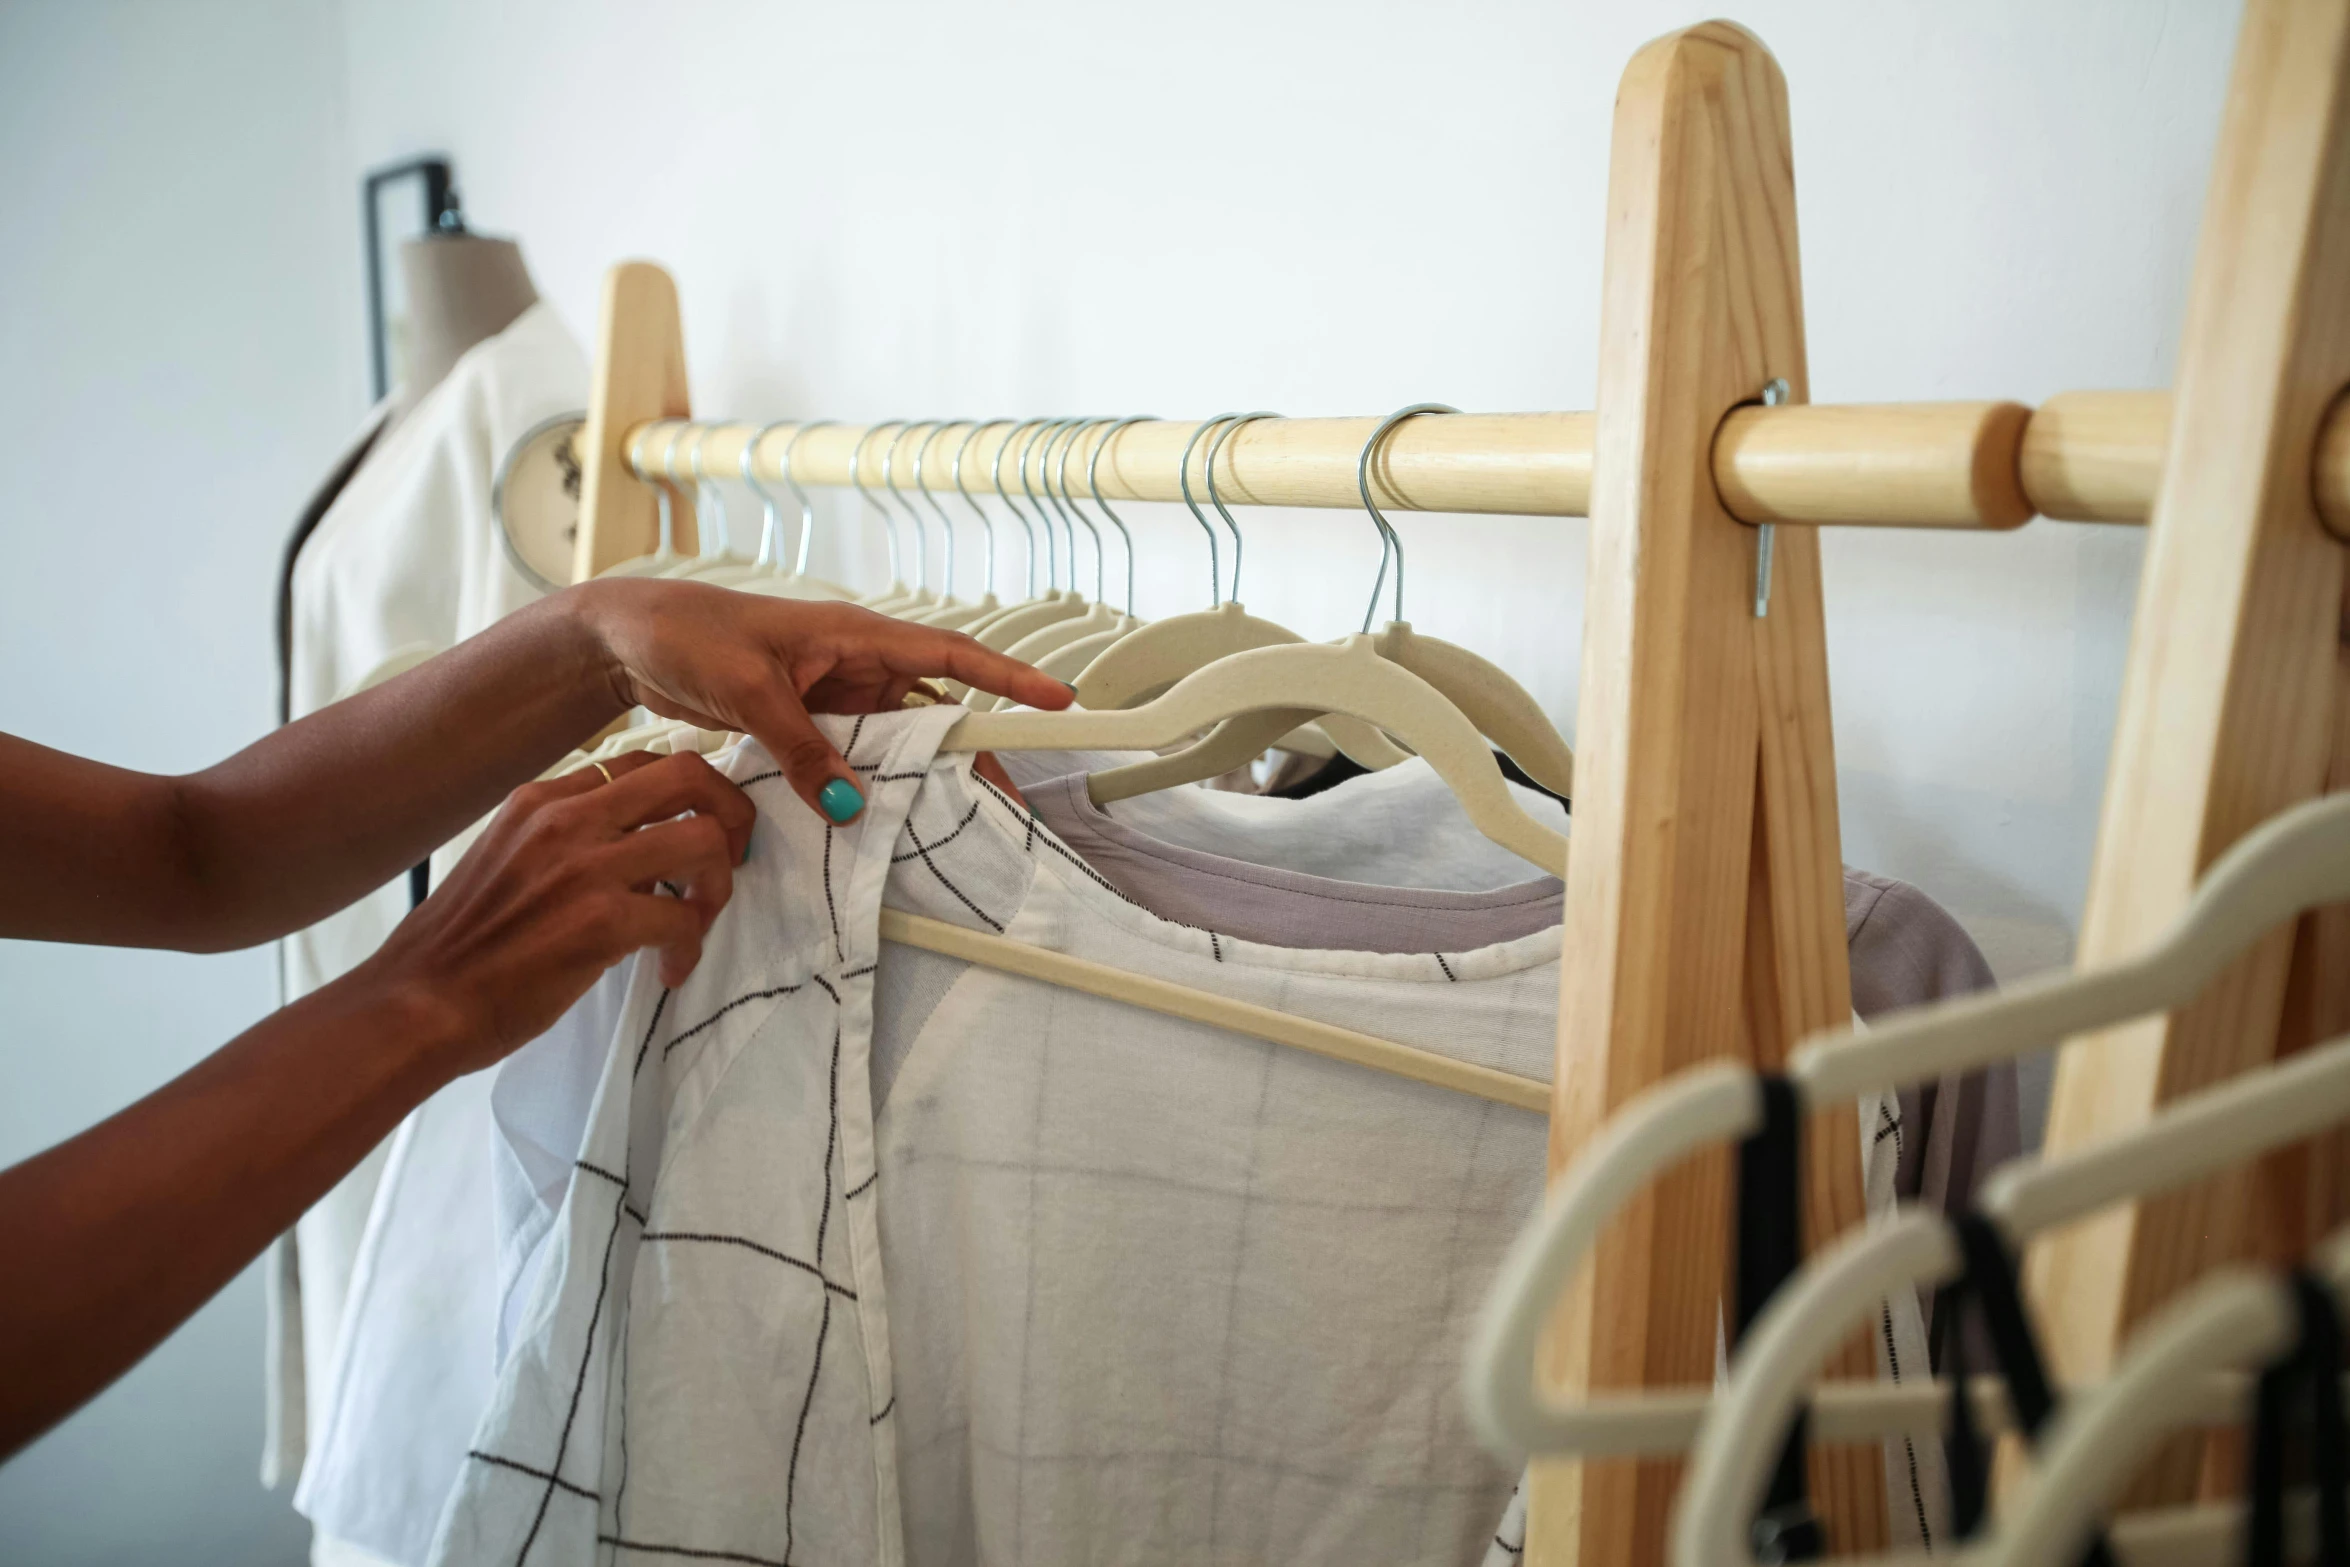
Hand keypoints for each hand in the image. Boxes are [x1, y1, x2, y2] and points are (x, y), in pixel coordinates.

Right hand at [357, 749, 753, 1075]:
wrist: (417, 1003)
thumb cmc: (461, 948)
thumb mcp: (507, 860)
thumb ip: (564, 842)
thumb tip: (633, 853)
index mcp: (542, 800)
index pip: (641, 761)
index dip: (686, 795)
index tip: (692, 836)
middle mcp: (566, 818)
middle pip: (689, 775)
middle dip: (729, 816)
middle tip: (727, 863)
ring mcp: (585, 866)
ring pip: (703, 840)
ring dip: (717, 887)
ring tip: (695, 925)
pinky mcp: (601, 921)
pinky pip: (685, 918)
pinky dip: (690, 947)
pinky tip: (667, 972)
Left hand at [574, 580, 1071, 823]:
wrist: (629, 638)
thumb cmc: (688, 634)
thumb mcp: (749, 691)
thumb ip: (801, 749)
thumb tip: (848, 805)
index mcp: (855, 634)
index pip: (950, 657)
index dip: (1008, 679)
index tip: (1059, 701)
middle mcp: (857, 662)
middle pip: (935, 711)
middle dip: (974, 754)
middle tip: (1007, 804)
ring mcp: (835, 694)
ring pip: (899, 741)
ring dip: (923, 778)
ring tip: (958, 825)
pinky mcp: (810, 721)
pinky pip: (856, 757)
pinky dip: (870, 786)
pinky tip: (881, 822)